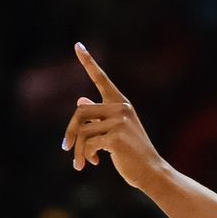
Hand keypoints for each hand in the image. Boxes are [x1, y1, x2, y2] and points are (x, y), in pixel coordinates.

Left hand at [61, 43, 168, 190]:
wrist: (151, 172)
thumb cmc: (131, 153)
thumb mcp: (114, 132)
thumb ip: (98, 117)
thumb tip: (80, 101)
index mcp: (121, 103)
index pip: (101, 79)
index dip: (88, 62)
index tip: (78, 45)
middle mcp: (121, 108)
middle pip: (80, 113)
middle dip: (70, 132)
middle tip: (65, 148)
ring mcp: (120, 121)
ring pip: (82, 131)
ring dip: (78, 150)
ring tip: (80, 163)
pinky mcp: (116, 137)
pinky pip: (89, 144)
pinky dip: (86, 156)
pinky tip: (94, 163)